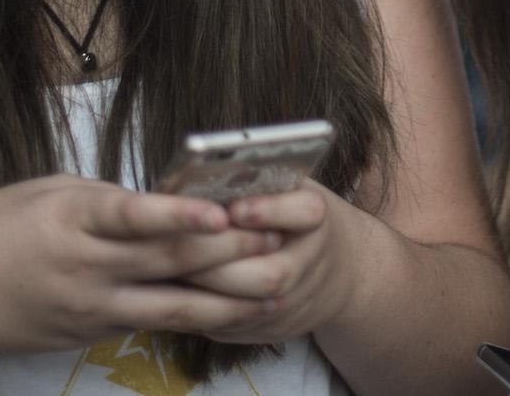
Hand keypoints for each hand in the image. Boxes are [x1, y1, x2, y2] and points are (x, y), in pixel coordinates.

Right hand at [0, 175, 287, 366]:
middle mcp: (85, 268)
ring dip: (227, 297)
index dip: (178, 213)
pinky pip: (151, 322)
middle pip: (167, 261)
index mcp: (71, 220)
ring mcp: (90, 307)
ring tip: (275, 287)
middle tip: (279, 238)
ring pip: (170, 305)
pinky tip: (231, 311)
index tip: (220, 209)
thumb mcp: (45, 192)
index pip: (132, 216)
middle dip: (229, 251)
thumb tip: (159, 201)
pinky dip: (193, 315)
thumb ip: (105, 199)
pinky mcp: (90, 334)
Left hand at [179, 179, 363, 344]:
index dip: (268, 211)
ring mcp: (295, 303)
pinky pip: (232, 328)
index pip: (305, 212)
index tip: (234, 208)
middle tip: (175, 249)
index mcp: (317, 218)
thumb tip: (193, 179)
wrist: (341, 271)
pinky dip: (199, 314)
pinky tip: (173, 296)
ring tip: (167, 274)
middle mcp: (312, 263)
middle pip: (271, 274)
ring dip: (204, 293)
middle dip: (220, 264)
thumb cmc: (297, 218)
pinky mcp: (274, 331)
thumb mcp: (289, 190)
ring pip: (248, 309)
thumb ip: (253, 184)